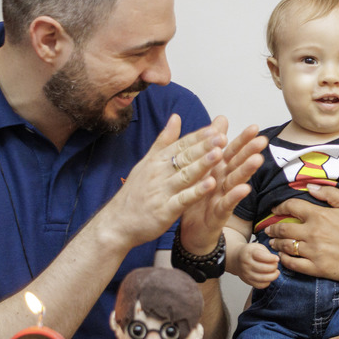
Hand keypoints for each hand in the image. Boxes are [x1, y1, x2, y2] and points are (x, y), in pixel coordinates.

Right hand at [102, 114, 232, 249]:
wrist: (117, 222)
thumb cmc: (135, 192)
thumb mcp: (147, 162)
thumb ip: (164, 140)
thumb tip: (176, 117)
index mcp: (157, 161)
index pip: (181, 145)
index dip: (199, 137)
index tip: (215, 129)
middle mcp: (159, 173)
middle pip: (185, 157)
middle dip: (204, 147)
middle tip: (222, 137)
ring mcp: (162, 192)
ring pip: (186, 175)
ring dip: (203, 164)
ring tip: (219, 154)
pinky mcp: (164, 210)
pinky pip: (183, 199)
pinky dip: (196, 192)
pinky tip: (210, 185)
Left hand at [178, 118, 266, 253]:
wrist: (190, 231)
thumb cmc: (197, 199)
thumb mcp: (202, 169)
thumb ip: (213, 144)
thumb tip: (221, 118)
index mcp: (218, 170)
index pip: (232, 152)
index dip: (243, 140)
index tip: (255, 127)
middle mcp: (224, 182)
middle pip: (238, 164)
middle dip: (250, 152)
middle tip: (262, 140)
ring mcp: (223, 198)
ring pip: (236, 182)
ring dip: (246, 171)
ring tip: (257, 160)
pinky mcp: (219, 214)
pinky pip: (227, 204)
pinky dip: (235, 196)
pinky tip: (244, 189)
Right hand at [239, 241, 278, 287]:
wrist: (236, 259)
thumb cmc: (250, 252)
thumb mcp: (257, 247)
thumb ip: (266, 252)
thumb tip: (275, 261)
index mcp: (249, 253)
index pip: (261, 256)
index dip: (271, 258)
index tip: (277, 258)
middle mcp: (246, 264)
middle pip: (264, 268)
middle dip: (274, 267)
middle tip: (276, 265)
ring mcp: (246, 274)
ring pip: (263, 278)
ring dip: (273, 276)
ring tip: (276, 272)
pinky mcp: (248, 281)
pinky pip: (260, 285)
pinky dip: (267, 282)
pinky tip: (269, 277)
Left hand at [265, 183, 338, 289]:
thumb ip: (330, 194)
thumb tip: (309, 187)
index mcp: (321, 215)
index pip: (291, 207)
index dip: (279, 207)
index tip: (275, 210)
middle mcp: (313, 233)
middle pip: (283, 228)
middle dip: (272, 228)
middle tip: (268, 229)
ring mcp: (314, 252)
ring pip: (285, 247)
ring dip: (275, 244)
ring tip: (272, 243)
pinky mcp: (317, 269)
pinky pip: (293, 265)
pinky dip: (284, 260)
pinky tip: (283, 258)